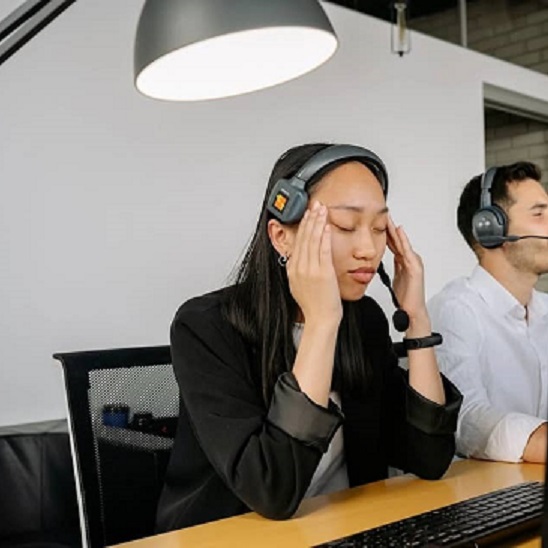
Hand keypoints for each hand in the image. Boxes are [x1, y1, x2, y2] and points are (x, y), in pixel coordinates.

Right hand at [286, 201, 341, 325]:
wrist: (320, 319)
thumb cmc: (314, 306)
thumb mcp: (299, 286)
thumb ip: (299, 271)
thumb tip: (299, 260)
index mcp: (292, 270)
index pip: (297, 242)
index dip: (302, 226)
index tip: (307, 214)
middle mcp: (300, 268)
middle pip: (303, 238)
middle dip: (309, 219)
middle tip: (314, 205)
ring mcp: (311, 270)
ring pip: (313, 240)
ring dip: (317, 222)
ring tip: (321, 210)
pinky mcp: (323, 272)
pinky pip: (323, 249)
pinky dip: (324, 236)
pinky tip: (327, 225)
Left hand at [386, 217, 429, 330]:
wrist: (412, 311)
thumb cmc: (405, 297)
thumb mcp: (394, 278)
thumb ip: (391, 267)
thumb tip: (380, 261)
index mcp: (403, 261)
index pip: (393, 242)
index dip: (386, 231)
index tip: (377, 220)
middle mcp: (410, 259)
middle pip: (398, 240)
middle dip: (390, 227)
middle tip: (383, 213)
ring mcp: (414, 263)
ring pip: (402, 242)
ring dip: (396, 230)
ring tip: (389, 218)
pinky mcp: (415, 268)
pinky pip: (408, 251)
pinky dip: (403, 241)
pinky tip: (399, 233)